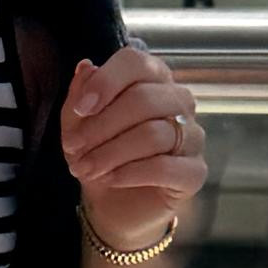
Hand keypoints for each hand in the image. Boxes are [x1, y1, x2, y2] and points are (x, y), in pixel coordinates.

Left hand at [60, 41, 205, 256]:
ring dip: (110, 153)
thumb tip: (86, 68)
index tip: (81, 108)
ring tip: (84, 168)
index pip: (136, 62)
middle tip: (73, 148)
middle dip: (101, 126)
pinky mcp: (194, 172)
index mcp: (152, 79)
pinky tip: (110, 179)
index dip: (106, 81)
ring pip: (153, 134)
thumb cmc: (100, 154)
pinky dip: (130, 173)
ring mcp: (192, 136)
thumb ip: (80, 96)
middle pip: (144, 99)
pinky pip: (165, 167)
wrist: (113, 206)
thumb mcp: (78, 125)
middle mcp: (178, 102)